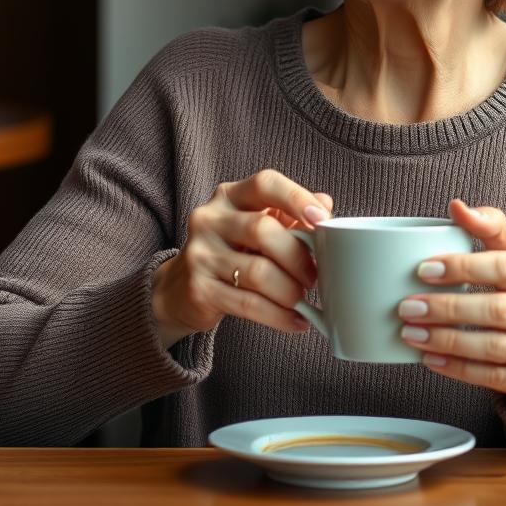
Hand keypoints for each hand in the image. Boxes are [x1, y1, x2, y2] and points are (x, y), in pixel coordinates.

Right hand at [151, 169, 331, 348]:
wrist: (181, 288)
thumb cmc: (232, 251)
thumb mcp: (257, 224)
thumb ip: (290, 213)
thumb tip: (325, 203)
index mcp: (229, 196)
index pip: (265, 184)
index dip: (296, 198)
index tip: (322, 219)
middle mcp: (209, 219)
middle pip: (263, 230)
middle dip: (297, 257)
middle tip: (313, 276)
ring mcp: (200, 253)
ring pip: (258, 272)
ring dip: (290, 291)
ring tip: (302, 300)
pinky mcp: (199, 288)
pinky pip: (248, 304)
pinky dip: (279, 316)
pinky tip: (295, 321)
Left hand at [398, 199, 505, 409]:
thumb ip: (491, 229)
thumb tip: (456, 206)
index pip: (503, 267)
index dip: (462, 268)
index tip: (422, 269)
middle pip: (497, 310)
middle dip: (447, 308)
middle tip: (407, 307)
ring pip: (494, 348)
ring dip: (447, 341)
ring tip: (410, 334)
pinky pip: (495, 378)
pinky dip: (458, 369)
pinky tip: (430, 359)